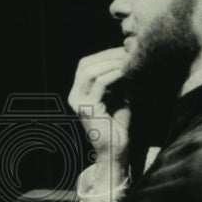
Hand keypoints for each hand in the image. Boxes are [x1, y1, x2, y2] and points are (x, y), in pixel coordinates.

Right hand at [67, 48, 130, 162]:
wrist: (115, 150)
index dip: (104, 55)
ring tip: (128, 61)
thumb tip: (127, 59)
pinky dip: (114, 75)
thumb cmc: (116, 126)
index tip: (124, 51)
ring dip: (111, 63)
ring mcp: (78, 102)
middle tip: (127, 53)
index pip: (86, 64)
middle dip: (107, 56)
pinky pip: (100, 84)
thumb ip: (117, 80)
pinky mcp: (87, 108)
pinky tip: (126, 72)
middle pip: (85, 64)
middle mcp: (74, 96)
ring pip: (90, 71)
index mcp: (79, 92)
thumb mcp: (118, 97)